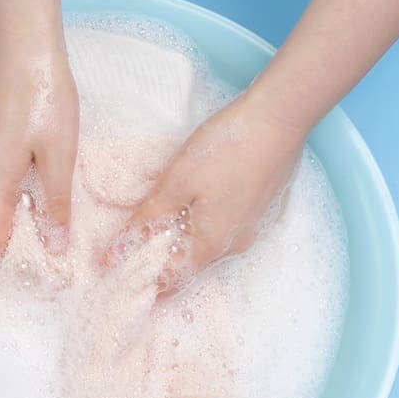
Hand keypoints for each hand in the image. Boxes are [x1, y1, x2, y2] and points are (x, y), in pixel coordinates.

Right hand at [0, 38, 78, 255]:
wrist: (23, 46)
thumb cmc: (44, 96)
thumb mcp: (60, 155)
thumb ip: (56, 204)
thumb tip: (55, 246)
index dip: (12, 257)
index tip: (42, 260)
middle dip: (17, 236)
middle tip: (54, 236)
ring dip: (14, 210)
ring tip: (50, 204)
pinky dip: (9, 188)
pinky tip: (35, 175)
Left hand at [109, 91, 306, 290]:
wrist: (280, 118)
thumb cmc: (227, 149)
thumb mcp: (177, 182)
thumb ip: (148, 219)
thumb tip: (119, 253)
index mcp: (211, 245)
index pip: (171, 278)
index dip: (143, 277)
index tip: (118, 269)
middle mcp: (234, 244)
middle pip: (190, 264)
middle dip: (160, 261)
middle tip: (129, 250)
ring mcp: (250, 226)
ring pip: (207, 245)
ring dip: (180, 242)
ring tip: (153, 230)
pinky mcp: (258, 207)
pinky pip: (222, 228)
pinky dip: (200, 226)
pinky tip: (188, 209)